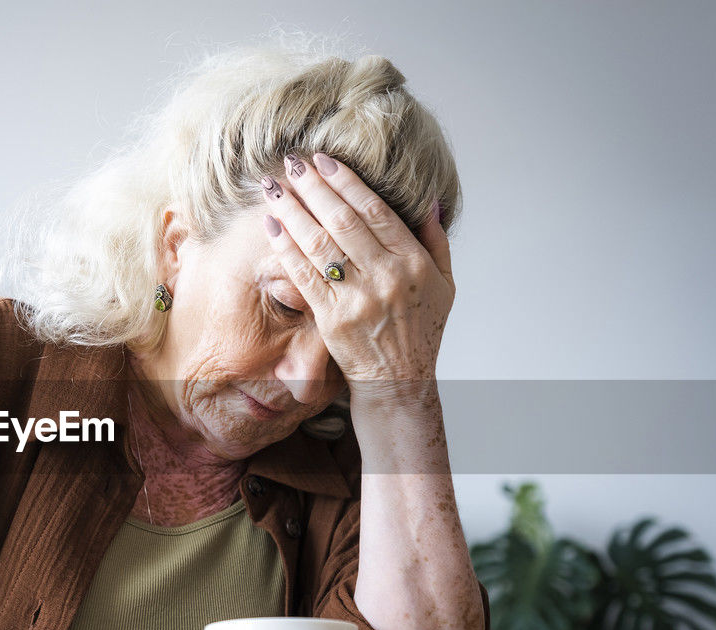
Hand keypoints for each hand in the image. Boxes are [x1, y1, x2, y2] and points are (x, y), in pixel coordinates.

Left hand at [261, 152, 454, 406]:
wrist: (399, 381)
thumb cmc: (420, 330)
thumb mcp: (444, 283)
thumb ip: (435, 239)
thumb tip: (427, 199)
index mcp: (412, 262)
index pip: (375, 210)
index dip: (346, 182)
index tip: (325, 161)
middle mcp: (386, 277)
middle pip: (343, 220)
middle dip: (314, 187)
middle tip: (292, 163)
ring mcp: (357, 298)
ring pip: (319, 244)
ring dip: (292, 211)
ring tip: (273, 187)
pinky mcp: (331, 318)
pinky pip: (303, 275)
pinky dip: (285, 247)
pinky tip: (271, 225)